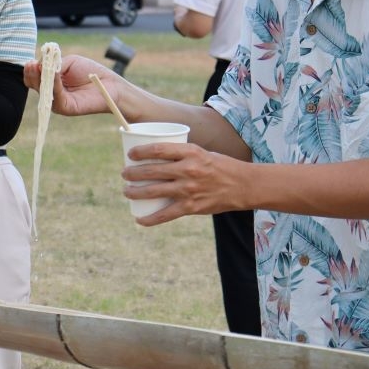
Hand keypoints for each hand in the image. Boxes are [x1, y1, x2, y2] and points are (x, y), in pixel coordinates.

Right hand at [23, 55, 120, 116]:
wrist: (109, 84)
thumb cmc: (90, 71)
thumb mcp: (69, 62)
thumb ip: (54, 64)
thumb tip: (39, 66)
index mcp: (50, 81)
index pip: (33, 77)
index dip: (30, 70)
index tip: (31, 62)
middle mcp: (51, 92)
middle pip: (33, 84)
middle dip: (31, 74)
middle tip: (32, 64)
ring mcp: (57, 101)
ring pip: (42, 91)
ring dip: (40, 78)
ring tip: (41, 67)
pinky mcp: (65, 107)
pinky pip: (55, 96)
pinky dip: (54, 84)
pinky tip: (55, 74)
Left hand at [122, 142, 248, 225]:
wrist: (243, 185)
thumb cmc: (219, 166)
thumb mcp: (201, 153)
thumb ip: (181, 155)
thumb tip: (154, 156)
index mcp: (190, 152)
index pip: (158, 149)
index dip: (140, 151)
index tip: (131, 154)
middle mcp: (188, 169)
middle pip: (152, 171)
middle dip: (132, 173)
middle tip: (125, 174)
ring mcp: (189, 189)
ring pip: (154, 191)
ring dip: (135, 192)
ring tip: (127, 191)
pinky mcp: (191, 206)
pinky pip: (166, 214)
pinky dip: (150, 219)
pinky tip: (139, 219)